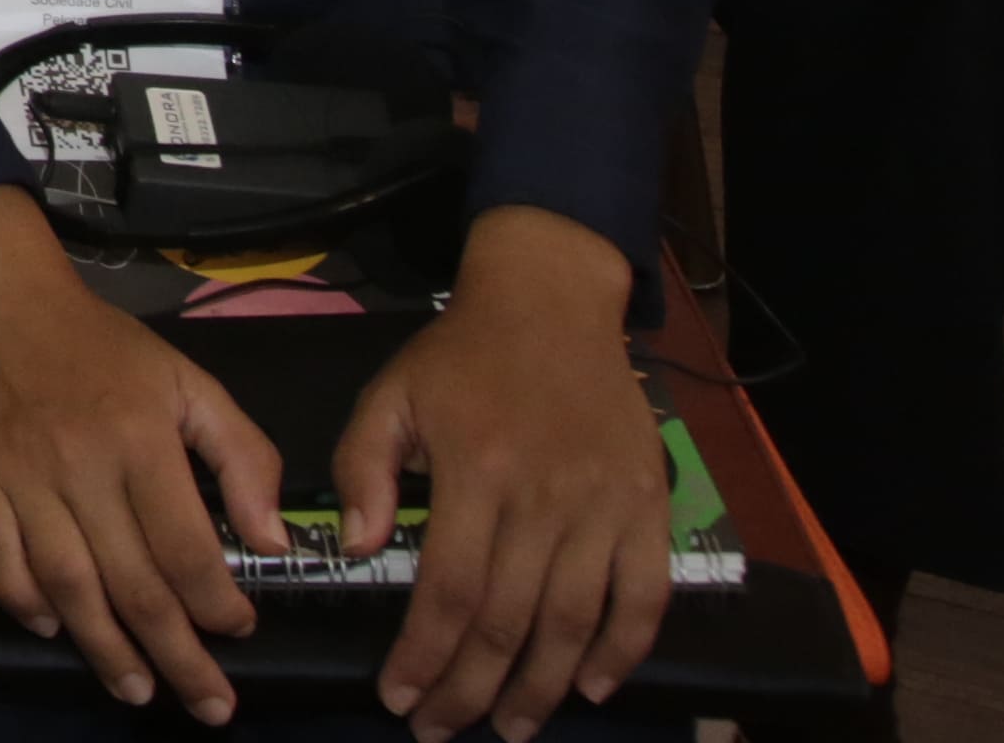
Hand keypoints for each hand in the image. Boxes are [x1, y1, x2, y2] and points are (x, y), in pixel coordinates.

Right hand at [0, 182, 282, 721]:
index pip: (184, 547)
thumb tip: (272, 541)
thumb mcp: (189, 380)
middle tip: (209, 703)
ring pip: (66, 584)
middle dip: (177, 654)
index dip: (217, 603)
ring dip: (105, 648)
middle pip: (132, 582)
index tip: (241, 630)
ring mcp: (18, 478)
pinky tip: (53, 628)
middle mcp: (78, 466)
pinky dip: (22, 602)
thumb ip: (243, 456)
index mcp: (138, 439)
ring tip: (138, 689)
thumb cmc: (102, 345)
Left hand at [340, 209, 670, 737]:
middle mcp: (545, 498)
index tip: (400, 700)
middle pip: (509, 621)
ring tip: (510, 727)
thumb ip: (363, 470)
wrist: (552, 304)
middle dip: (472, 689)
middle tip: (443, 730)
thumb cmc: (461, 357)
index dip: (425, 656)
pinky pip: (644, 598)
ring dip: (543, 688)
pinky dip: (624, 651)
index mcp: (475, 472)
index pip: (448, 590)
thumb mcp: (389, 396)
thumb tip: (355, 551)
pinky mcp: (649, 508)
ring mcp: (605, 507)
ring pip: (575, 623)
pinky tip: (593, 689)